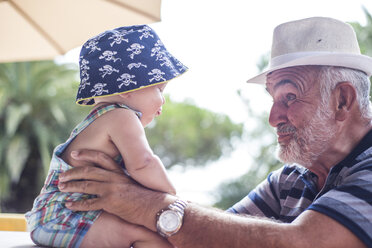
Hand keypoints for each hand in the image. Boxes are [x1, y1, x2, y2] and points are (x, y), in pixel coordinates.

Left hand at [58, 149, 172, 228]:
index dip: (86, 154)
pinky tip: (69, 205)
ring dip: (71, 186)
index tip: (74, 153)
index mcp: (120, 172)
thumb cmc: (146, 197)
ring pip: (86, 185)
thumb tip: (113, 181)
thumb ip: (122, 180)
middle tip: (62, 175)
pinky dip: (77, 204)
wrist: (153, 207)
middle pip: (89, 171)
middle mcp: (114, 177)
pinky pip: (89, 203)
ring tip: (61, 188)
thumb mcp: (133, 183)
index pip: (101, 158)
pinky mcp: (110, 202)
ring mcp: (111, 189)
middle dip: (73, 172)